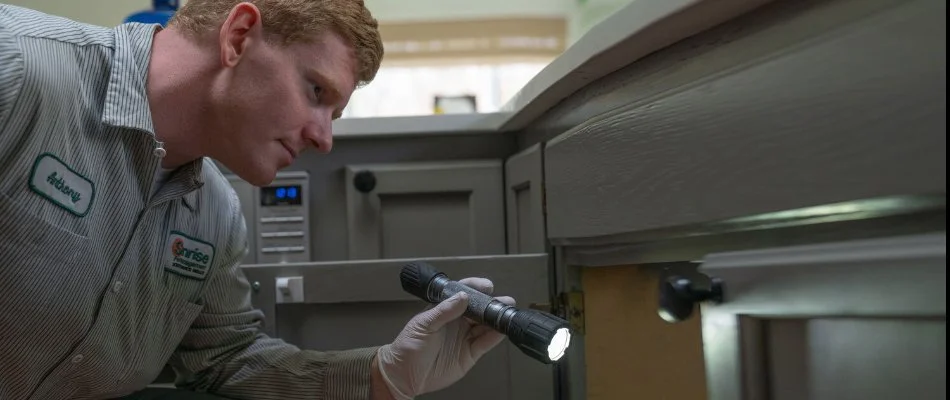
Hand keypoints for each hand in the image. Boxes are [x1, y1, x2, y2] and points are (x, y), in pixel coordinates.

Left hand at [375, 278, 514, 399]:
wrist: (404, 375)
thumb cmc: (408, 346)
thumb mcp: (423, 324)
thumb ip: (444, 311)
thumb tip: (462, 296)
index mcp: (444, 310)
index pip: (462, 293)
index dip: (475, 288)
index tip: (487, 286)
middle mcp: (457, 321)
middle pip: (479, 309)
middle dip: (492, 303)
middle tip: (504, 300)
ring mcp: (464, 337)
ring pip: (485, 325)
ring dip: (497, 319)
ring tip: (507, 313)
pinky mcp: (469, 354)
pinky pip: (485, 343)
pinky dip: (495, 337)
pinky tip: (502, 330)